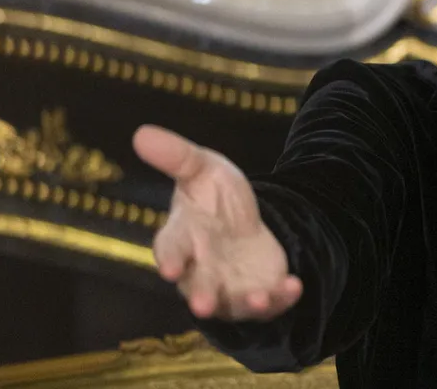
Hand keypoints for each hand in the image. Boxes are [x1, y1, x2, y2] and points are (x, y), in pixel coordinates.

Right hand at [133, 125, 302, 320]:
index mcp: (182, 239)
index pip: (171, 251)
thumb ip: (176, 156)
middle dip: (203, 296)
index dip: (170, 260)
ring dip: (247, 304)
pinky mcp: (259, 291)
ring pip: (235, 303)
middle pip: (200, 287)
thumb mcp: (201, 168)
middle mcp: (201, 269)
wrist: (245, 218)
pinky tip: (294, 285)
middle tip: (204, 306)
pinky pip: (270, 302)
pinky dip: (281, 298)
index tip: (171, 269)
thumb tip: (141, 131)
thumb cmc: (212, 196)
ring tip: (260, 300)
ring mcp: (229, 286)